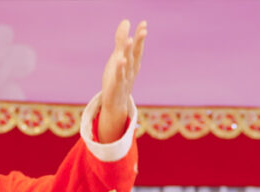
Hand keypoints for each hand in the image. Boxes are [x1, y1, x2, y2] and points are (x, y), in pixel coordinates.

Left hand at [97, 20, 145, 143]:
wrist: (116, 103)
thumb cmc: (118, 78)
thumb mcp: (119, 57)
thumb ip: (121, 40)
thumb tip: (126, 21)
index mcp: (133, 62)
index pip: (138, 47)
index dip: (140, 36)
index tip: (144, 23)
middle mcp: (131, 69)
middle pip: (136, 54)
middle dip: (139, 42)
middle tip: (144, 30)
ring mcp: (125, 78)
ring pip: (128, 64)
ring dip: (128, 52)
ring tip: (129, 40)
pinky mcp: (117, 86)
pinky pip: (119, 76)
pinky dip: (120, 69)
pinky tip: (121, 60)